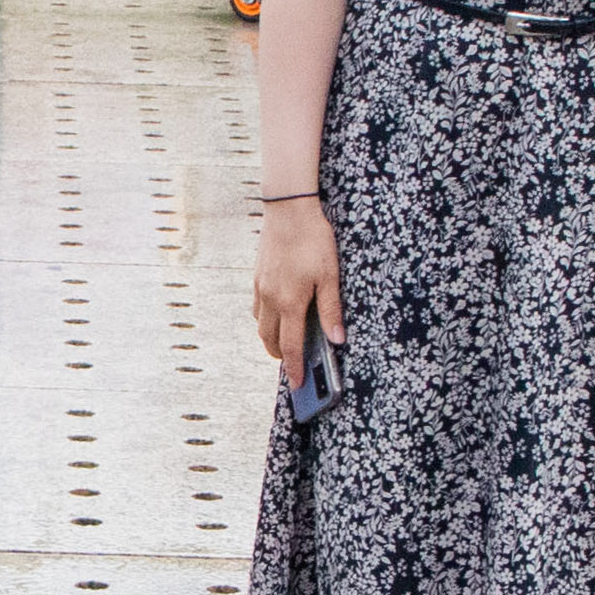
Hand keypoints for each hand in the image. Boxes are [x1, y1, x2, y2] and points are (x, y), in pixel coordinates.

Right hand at [251, 194, 341, 365]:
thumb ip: (331, 310)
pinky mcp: (257, 276)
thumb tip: (336, 339)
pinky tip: (277, 314)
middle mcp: (271, 299)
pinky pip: (257, 307)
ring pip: (261, 324)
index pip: (290, 346)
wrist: (288, 210)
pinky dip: (265, 318)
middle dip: (280, 356)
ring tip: (285, 342)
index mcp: (290, 302)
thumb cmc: (313, 240)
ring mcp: (261, 287)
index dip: (295, 368)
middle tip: (294, 365)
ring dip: (271, 338)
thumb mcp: (330, 276)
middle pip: (269, 339)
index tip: (298, 384)